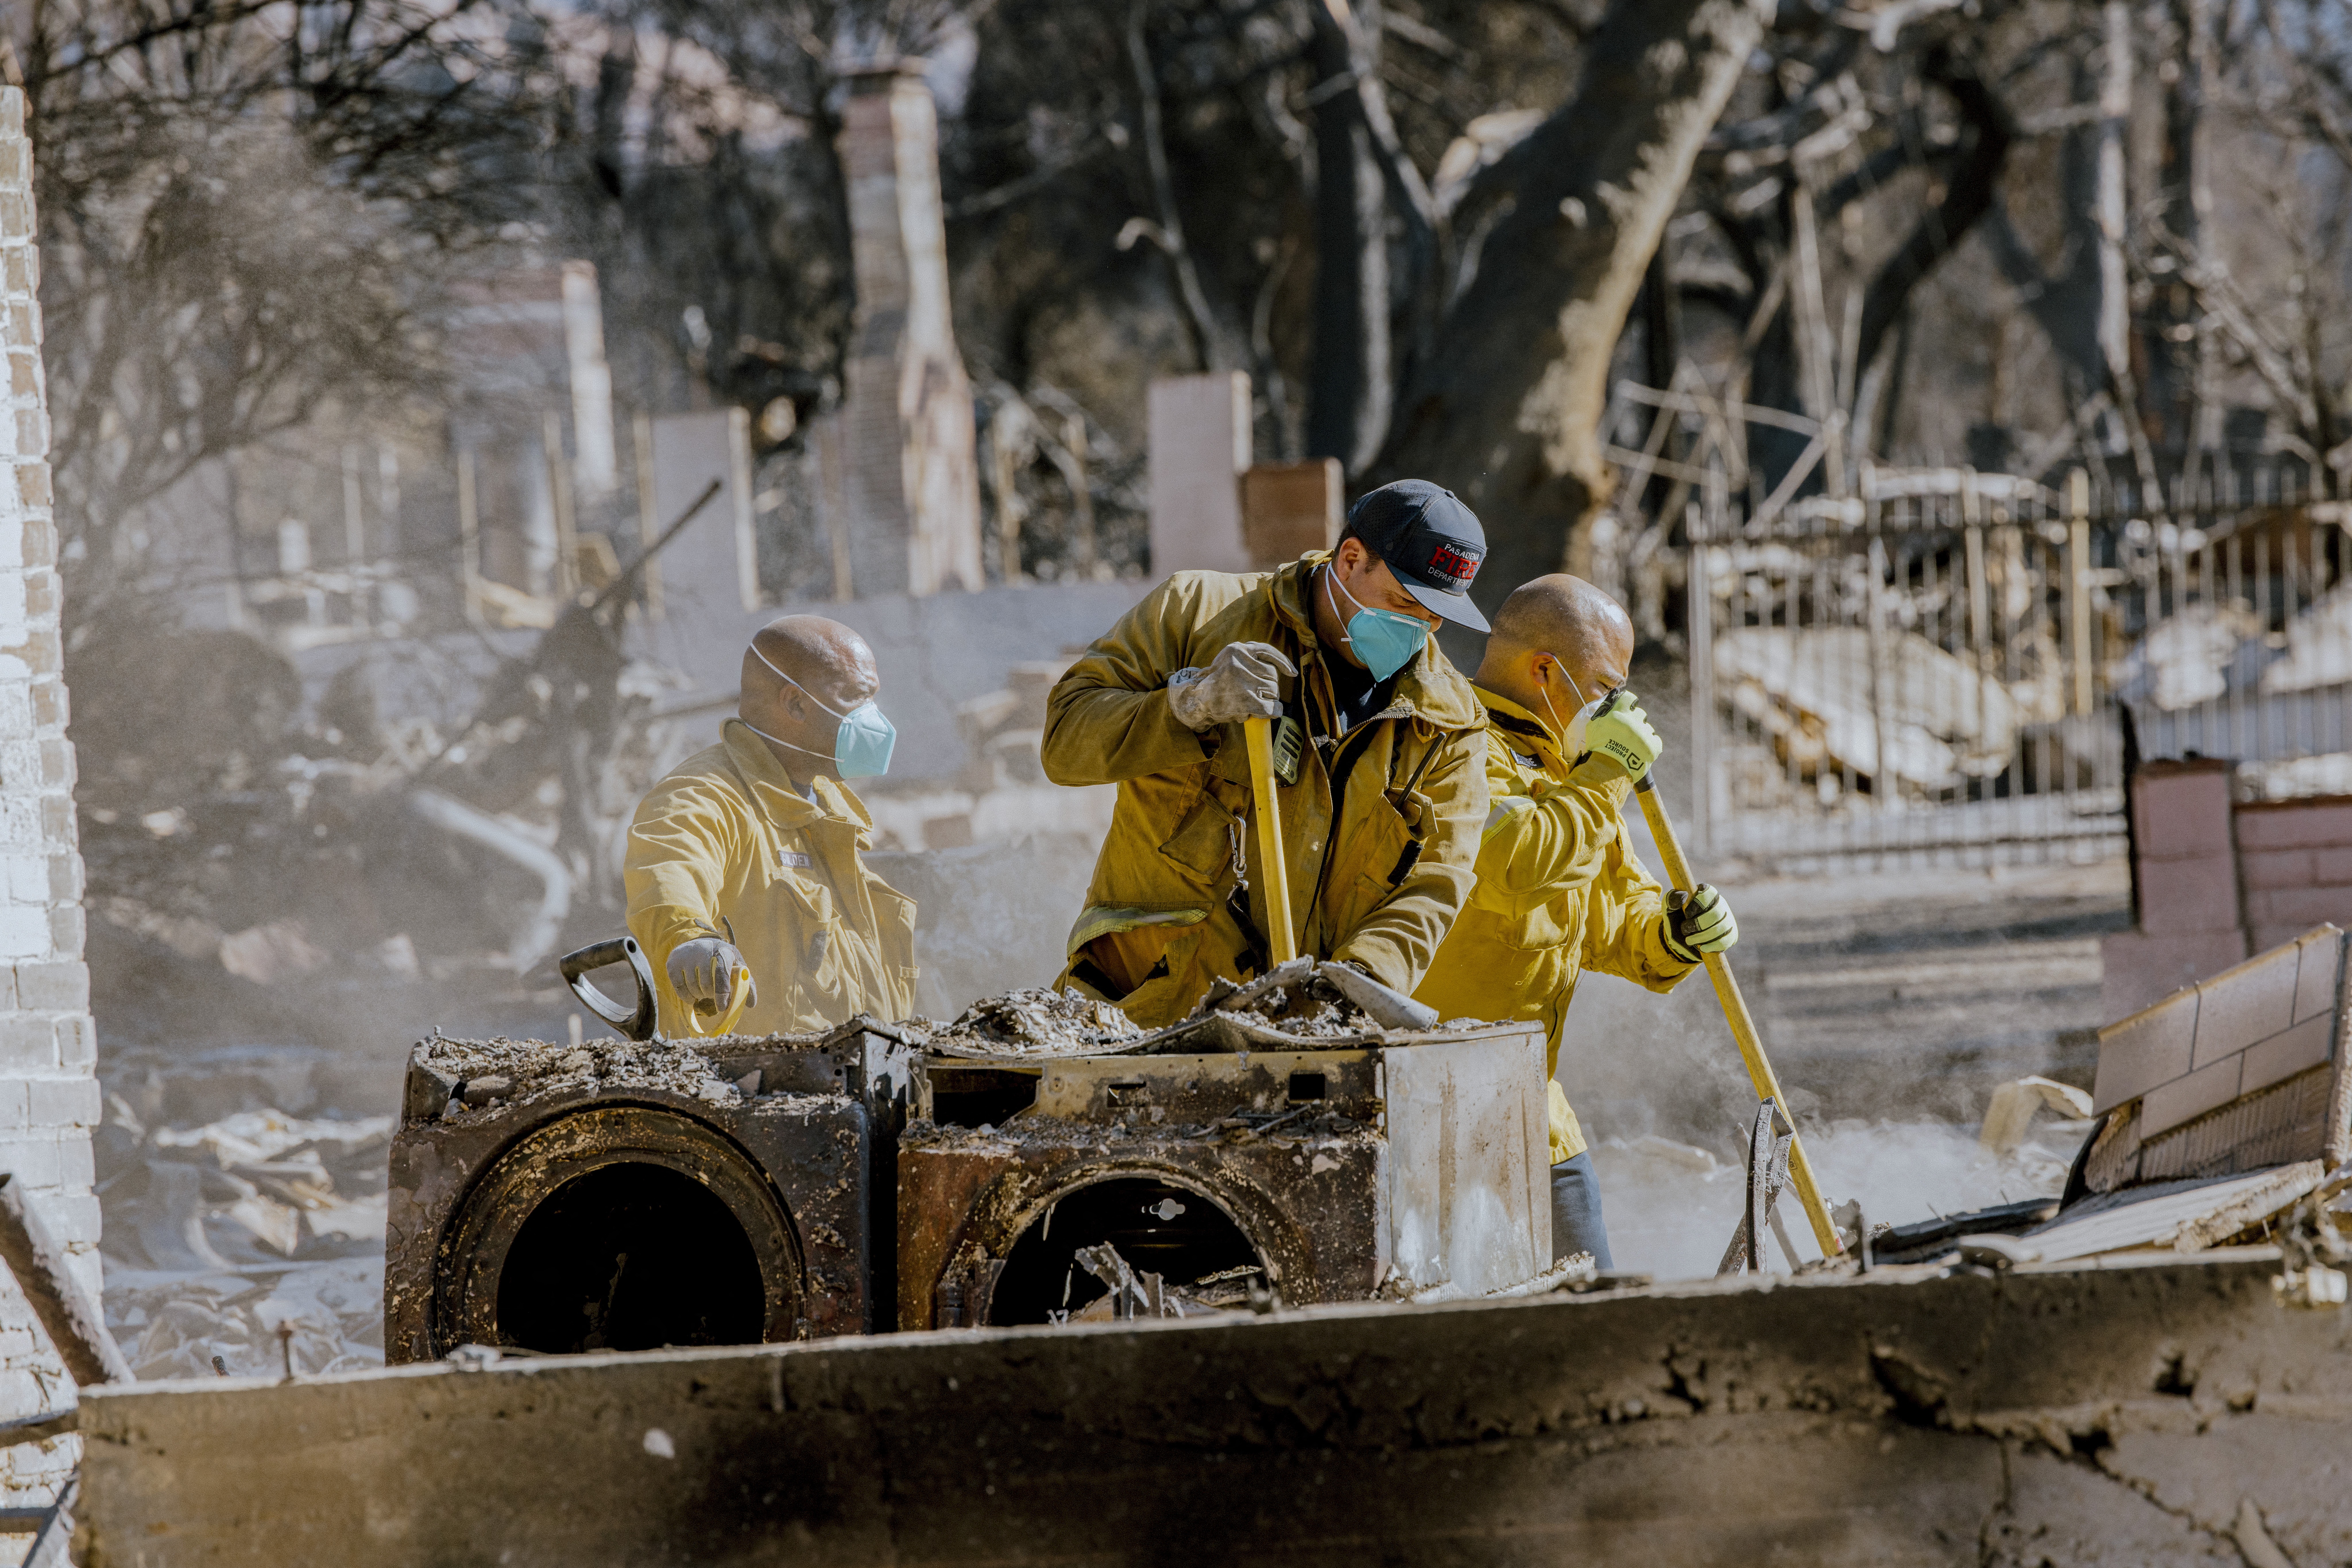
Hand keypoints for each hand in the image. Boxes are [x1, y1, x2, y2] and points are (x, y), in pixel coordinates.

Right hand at [667, 937, 753, 1017]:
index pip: (721, 972)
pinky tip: (692, 996)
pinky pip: (679, 988)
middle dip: (710, 995)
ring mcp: (686, 956)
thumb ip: (747, 984)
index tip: (723, 1007)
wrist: (697, 944)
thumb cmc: (721, 959)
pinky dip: (686, 997)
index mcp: (723, 951)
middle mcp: (703, 951)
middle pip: (706, 984)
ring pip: (692, 987)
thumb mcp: (735, 966)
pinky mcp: (673, 963)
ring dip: (699, 996)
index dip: (722, 992)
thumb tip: (751, 1004)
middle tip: (712, 995)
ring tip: (703, 992)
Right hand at [1166, 641, 1294, 730]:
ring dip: (1268, 699)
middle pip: (1272, 674)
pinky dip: (1274, 711)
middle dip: (1268, 686)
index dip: (1283, 662)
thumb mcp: (1227, 662)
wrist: (1196, 701)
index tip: (1292, 672)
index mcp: (1236, 649)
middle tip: (1255, 694)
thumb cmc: (1215, 684)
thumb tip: (1280, 670)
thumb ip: (1248, 661)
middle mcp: (1240, 662)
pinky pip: (1271, 706)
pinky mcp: (1245, 700)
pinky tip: (1270, 712)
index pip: (1267, 651)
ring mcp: (1243, 681)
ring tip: (1251, 703)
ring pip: (1273, 690)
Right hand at [1584, 689, 1660, 779]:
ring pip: (1648, 728)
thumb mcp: (1594, 726)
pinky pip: (1656, 740)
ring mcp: (1644, 734)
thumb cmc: (1597, 748)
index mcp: (1618, 713)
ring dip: (1642, 734)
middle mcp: (1633, 720)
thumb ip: (1603, 713)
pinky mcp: (1652, 747)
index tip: (1629, 707)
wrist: (1605, 771)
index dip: (1629, 702)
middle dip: (1635, 720)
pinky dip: (1650, 745)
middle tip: (1628, 730)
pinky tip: (1642, 750)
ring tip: (1633, 745)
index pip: (1629, 698)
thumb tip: (1611, 703)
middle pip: (1640, 713)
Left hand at [1662, 884, 1736, 962]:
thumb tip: (1684, 894)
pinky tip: (1702, 947)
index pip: (1710, 892)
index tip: (1687, 913)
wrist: (1681, 942)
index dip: (1697, 903)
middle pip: (1715, 914)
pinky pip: (1726, 941)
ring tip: (1689, 940)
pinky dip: (1712, 946)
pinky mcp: (1731, 935)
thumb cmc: (1676, 921)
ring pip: (1721, 928)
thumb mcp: (1669, 911)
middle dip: (1697, 925)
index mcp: (1707, 894)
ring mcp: (1728, 920)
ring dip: (1702, 937)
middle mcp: (1720, 905)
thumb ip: (1671, 900)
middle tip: (1684, 930)